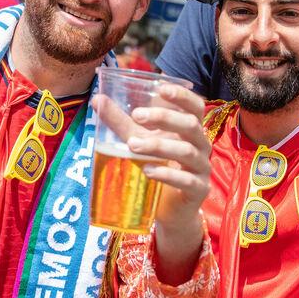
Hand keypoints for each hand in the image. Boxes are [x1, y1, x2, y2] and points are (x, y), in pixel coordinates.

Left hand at [92, 84, 210, 227]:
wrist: (169, 209)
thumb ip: (121, 122)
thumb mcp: (139, 141)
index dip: (182, 95)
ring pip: (186, 151)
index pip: (195, 106)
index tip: (161, 88)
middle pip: (191, 125)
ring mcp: (201, 168)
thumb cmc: (157, 167)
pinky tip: (148, 171)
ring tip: (132, 146)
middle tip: (137, 115)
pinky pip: (187, 180)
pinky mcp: (198, 190)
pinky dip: (167, 174)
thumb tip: (97, 99)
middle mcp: (200, 146)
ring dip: (158, 146)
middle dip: (164, 118)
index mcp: (189, 130)